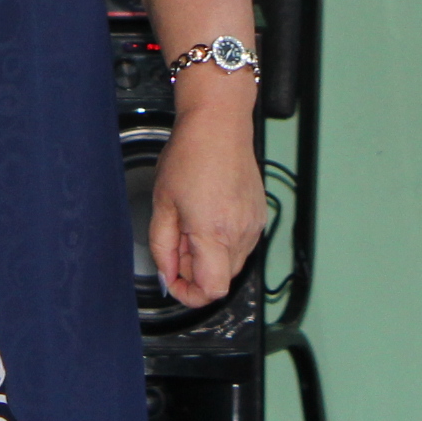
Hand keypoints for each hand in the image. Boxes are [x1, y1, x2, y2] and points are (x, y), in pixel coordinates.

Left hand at [146, 98, 265, 307]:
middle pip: (221, 279)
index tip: (174, 281)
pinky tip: (207, 213)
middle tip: (176, 241)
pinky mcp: (259, 215)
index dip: (190, 294)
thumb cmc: (190, 156)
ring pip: (231, 262)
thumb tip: (167, 274)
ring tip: (191, 222)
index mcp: (214, 233)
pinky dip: (223, 240)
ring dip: (209, 255)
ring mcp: (254, 225)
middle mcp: (240, 234)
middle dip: (195, 270)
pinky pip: (241, 243)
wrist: (219, 125)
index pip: (212, 290)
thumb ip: (162, 246)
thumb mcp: (162, 204)